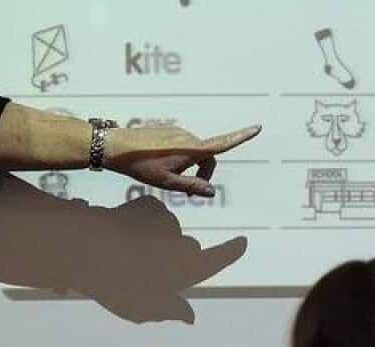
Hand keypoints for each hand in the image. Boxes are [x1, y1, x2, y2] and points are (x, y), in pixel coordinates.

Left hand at [105, 125, 260, 196]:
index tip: (257, 128)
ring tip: (166, 174)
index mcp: (191, 149)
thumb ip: (192, 186)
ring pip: (195, 153)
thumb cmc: (141, 165)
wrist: (116, 146)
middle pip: (207, 157)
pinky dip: (180, 158)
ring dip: (189, 166)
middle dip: (202, 172)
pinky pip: (183, 147)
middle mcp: (188, 138)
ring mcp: (179, 133)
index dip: (241, 137)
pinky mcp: (169, 132)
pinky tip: (160, 164)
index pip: (222, 145)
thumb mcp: (167, 182)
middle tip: (184, 188)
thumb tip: (211, 191)